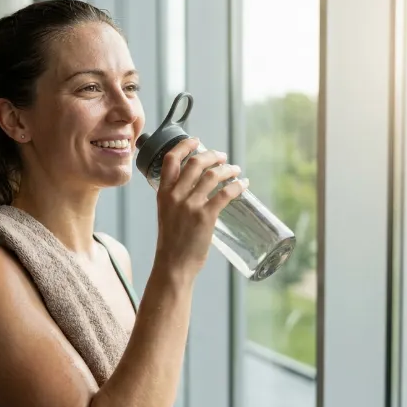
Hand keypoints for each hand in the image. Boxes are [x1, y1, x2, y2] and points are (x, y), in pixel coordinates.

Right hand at [153, 138, 248, 282]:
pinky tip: (243, 185)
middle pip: (196, 163)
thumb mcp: (166, 214)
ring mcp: (190, 205)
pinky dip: (237, 186)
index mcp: (163, 193)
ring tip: (235, 170)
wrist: (173, 265)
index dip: (185, 146)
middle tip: (223, 157)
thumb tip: (194, 186)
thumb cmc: (171, 243)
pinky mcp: (205, 217)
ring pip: (213, 176)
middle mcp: (175, 196)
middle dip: (213, 155)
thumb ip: (175, 199)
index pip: (171, 160)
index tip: (196, 140)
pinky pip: (225, 193)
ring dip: (228, 169)